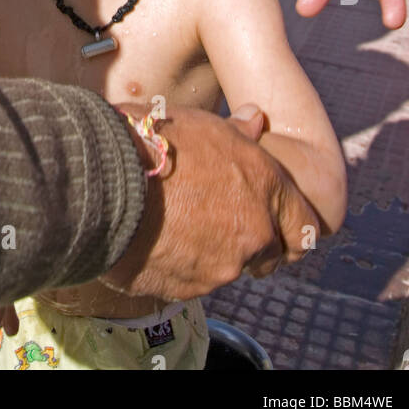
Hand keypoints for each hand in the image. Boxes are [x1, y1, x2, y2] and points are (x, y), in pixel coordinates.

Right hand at [103, 105, 318, 299]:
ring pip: (227, 267)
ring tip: (174, 223)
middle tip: (217, 220)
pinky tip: (155, 239)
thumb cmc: (153, 143)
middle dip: (250, 242)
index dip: (291, 225)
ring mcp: (221, 268)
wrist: (104, 181)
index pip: (303, 224)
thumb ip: (238, 132)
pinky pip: (190, 281)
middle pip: (268, 253)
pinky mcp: (186, 289)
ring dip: (210, 252)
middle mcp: (253, 233)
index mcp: (265, 188)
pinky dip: (179, 266)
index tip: (276, 222)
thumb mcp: (202, 125)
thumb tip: (255, 119)